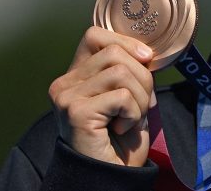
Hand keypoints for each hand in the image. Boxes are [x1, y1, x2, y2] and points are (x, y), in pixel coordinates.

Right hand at [48, 26, 154, 165]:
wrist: (110, 176)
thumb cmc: (119, 140)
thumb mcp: (129, 96)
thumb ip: (130, 71)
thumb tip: (146, 52)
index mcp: (76, 75)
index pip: (95, 35)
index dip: (126, 42)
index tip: (146, 59)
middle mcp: (64, 83)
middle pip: (115, 52)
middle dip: (142, 77)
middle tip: (140, 105)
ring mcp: (67, 96)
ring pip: (121, 72)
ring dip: (140, 98)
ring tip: (130, 119)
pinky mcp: (76, 111)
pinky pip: (123, 96)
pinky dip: (133, 113)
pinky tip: (121, 129)